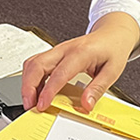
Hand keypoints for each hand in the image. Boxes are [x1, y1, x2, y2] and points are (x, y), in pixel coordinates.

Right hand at [21, 12, 139, 112]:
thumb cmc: (113, 49)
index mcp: (81, 52)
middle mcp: (65, 49)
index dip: (48, 91)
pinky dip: (31, 78)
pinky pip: (36, 63)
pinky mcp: (54, 53)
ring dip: (27, 83)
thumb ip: (98, 89)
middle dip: (29, 87)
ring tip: (31, 101)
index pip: (59, 73)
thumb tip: (86, 105)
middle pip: (37, 65)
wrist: (112, 34)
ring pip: (32, 63)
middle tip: (31, 106)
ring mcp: (58, 50)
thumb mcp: (113, 71)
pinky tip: (35, 91)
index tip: (43, 105)